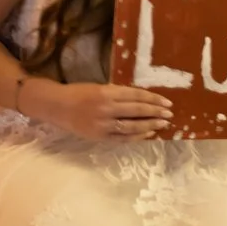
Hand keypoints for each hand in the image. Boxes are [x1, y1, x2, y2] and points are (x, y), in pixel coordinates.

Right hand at [33, 80, 173, 139]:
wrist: (57, 107)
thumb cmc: (79, 93)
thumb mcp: (99, 87)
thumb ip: (118, 93)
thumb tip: (141, 98)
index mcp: (107, 92)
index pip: (136, 96)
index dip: (153, 99)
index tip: (167, 102)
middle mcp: (106, 108)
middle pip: (137, 111)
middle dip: (156, 112)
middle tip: (169, 114)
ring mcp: (103, 125)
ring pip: (132, 127)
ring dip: (150, 126)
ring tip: (162, 125)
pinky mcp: (100, 137)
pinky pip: (122, 138)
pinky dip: (137, 137)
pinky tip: (148, 134)